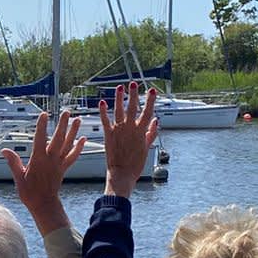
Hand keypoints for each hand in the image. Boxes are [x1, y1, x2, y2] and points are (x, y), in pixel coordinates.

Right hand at [3, 109, 83, 233]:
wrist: (44, 205)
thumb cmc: (29, 193)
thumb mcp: (19, 177)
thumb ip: (13, 162)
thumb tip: (5, 150)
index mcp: (38, 160)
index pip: (40, 139)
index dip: (42, 126)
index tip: (44, 114)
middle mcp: (50, 160)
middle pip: (58, 139)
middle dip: (62, 125)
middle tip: (66, 112)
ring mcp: (59, 164)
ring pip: (68, 145)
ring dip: (73, 132)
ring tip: (78, 119)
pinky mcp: (63, 168)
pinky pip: (73, 156)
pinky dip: (78, 147)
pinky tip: (82, 138)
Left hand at [98, 83, 158, 198]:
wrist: (122, 174)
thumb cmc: (135, 164)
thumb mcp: (146, 148)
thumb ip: (150, 133)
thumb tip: (155, 121)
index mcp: (140, 132)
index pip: (147, 112)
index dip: (150, 100)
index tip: (151, 90)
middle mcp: (129, 129)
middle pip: (132, 108)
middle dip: (133, 94)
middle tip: (133, 83)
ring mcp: (118, 131)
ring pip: (118, 110)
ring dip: (119, 98)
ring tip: (119, 88)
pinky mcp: (108, 135)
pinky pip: (105, 120)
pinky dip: (103, 111)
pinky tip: (102, 102)